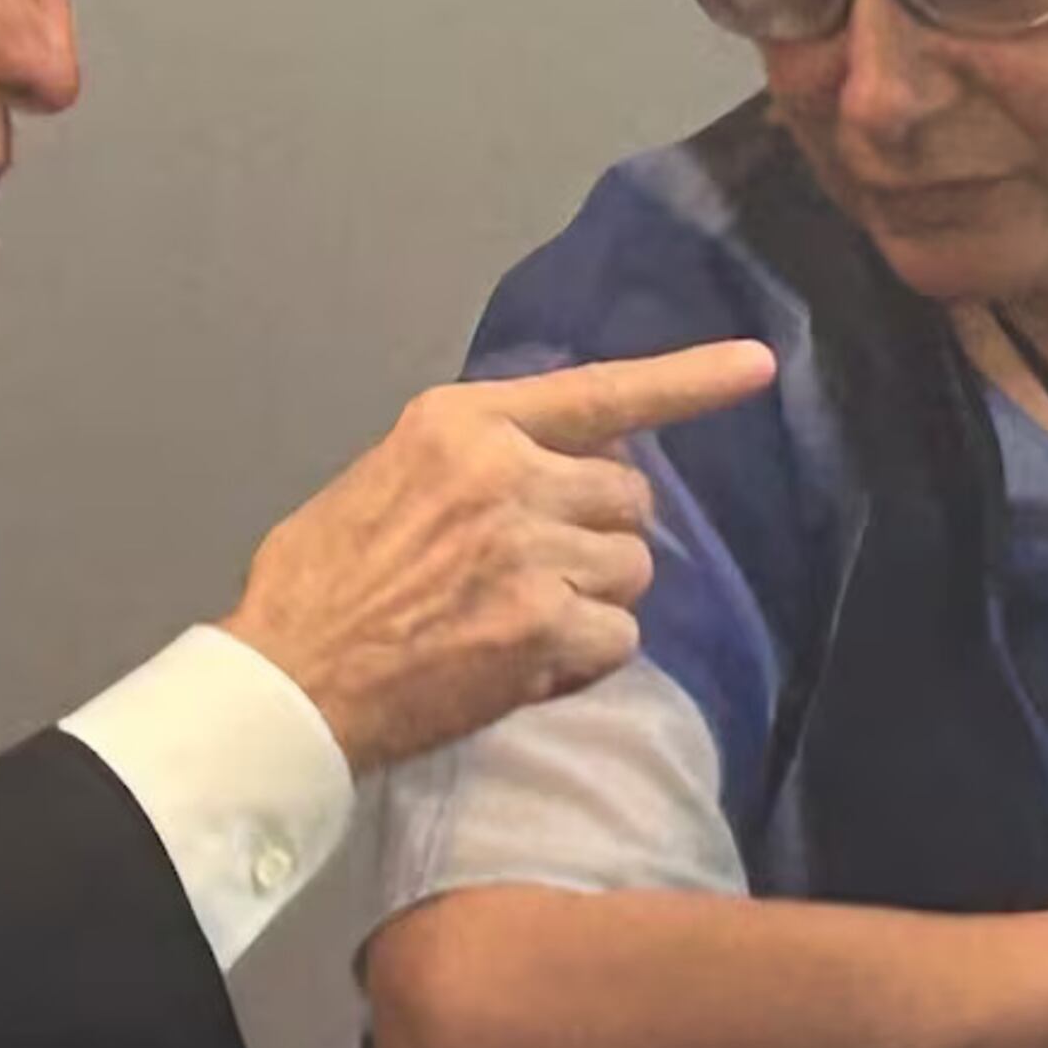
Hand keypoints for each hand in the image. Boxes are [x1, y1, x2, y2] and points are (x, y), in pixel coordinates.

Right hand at [226, 341, 777, 770]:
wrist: (290, 681)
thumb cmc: (320, 583)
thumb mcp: (386, 476)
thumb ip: (475, 461)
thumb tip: (550, 468)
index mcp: (462, 423)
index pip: (598, 393)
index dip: (687, 381)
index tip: (757, 366)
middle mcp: (506, 473)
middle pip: (628, 496)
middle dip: (598, 535)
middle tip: (539, 572)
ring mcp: (530, 551)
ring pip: (629, 569)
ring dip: (591, 600)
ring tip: (518, 622)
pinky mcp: (543, 628)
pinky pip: (618, 639)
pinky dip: (582, 661)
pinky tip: (524, 666)